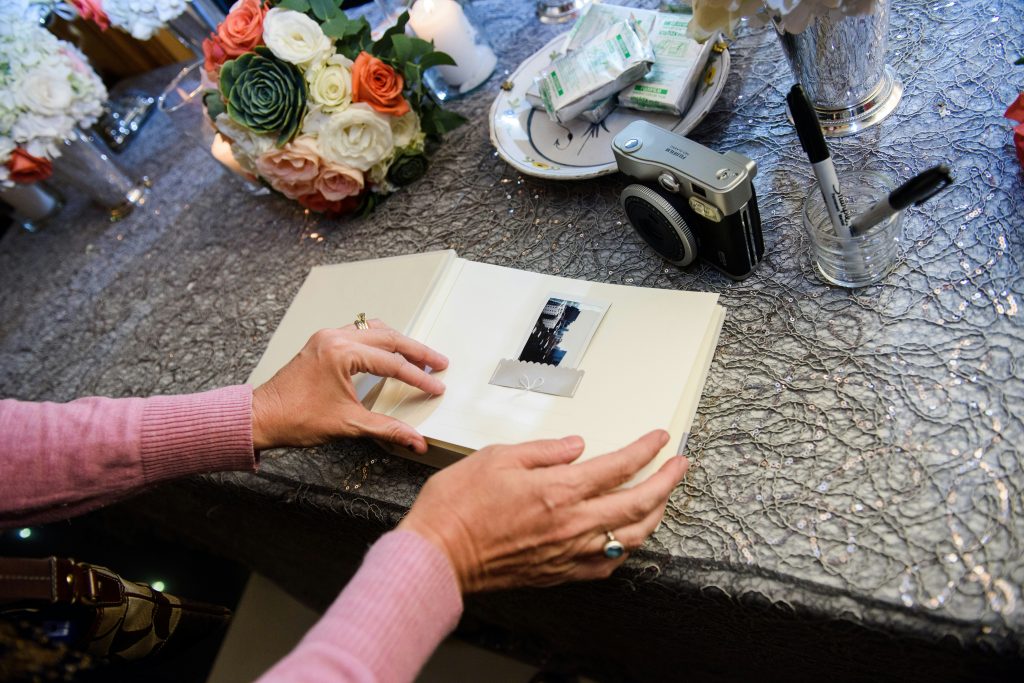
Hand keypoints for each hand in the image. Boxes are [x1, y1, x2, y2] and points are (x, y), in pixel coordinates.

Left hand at [251, 320, 447, 452]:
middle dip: (416, 352)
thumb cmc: (295, 419)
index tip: (435, 386)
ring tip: (419, 356)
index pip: (391, 363)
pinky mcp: (322, 343)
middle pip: (388, 338)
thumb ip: (388, 429)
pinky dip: (378, 341)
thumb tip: (416, 440)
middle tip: (438, 363)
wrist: (261, 417)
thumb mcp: (348, 425)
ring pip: (374, 330)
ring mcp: (327, 337)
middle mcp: (335, 338)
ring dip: (398, 343)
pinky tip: (389, 352)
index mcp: (342, 353)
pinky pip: (358, 333)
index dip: (418, 377)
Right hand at [398, 430, 686, 591]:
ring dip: (655, 514)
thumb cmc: (458, 505)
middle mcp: (572, 524)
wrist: (438, 554)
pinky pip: (607, 565)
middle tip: (680, 465)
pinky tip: (627, 539)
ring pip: (631, 537)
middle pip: (638, 503)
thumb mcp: (498, 457)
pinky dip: (626, 549)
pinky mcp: (559, 572)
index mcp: (558, 490)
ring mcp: (568, 552)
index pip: (618, 466)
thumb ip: (544, 451)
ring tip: (663, 498)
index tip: (660, 439)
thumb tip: (577, 446)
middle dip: (667, 481)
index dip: (645, 450)